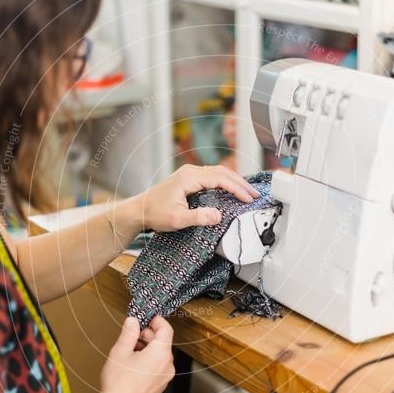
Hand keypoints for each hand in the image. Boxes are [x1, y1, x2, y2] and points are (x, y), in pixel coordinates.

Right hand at [99, 317, 175, 392]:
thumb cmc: (119, 383)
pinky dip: (148, 360)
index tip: (145, 318)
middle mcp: (167, 365)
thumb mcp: (120, 351)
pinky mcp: (160, 385)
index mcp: (161, 354)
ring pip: (159, 354)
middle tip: (131, 336)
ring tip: (128, 352)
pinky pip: (158, 366)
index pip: (166, 329)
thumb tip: (132, 321)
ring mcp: (165, 377)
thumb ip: (128, 332)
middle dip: (147, 335)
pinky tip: (132, 364)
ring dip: (146, 348)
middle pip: (162, 342)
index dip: (156, 320)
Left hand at [117, 164, 259, 233]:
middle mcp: (190, 172)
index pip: (220, 179)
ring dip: (234, 182)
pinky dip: (225, 183)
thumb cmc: (154, 213)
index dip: (237, 189)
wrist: (138, 210)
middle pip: (222, 173)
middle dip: (240, 183)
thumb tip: (219, 215)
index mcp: (189, 178)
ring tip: (248, 193)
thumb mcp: (177, 220)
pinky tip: (232, 190)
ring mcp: (189, 174)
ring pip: (218, 173)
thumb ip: (199, 217)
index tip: (248, 199)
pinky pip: (212, 177)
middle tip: (255, 195)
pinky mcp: (189, 180)